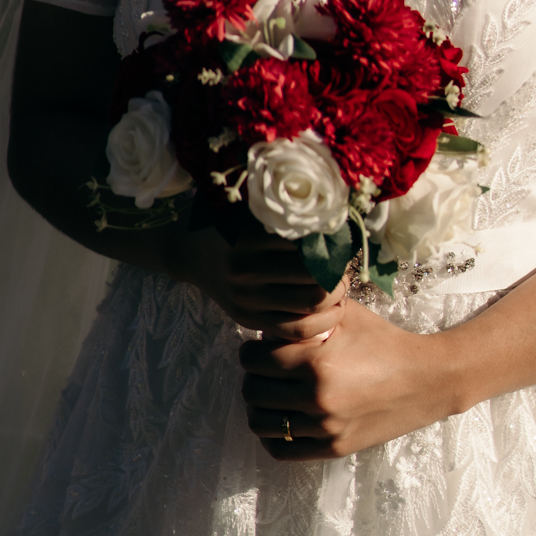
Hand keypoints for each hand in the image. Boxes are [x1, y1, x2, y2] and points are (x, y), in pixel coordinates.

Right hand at [175, 215, 347, 341]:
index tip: (342, 241)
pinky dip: (323, 322)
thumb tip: (334, 214)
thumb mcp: (250, 205)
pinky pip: (295, 330)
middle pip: (314, 276)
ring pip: (310, 304)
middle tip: (345, 265)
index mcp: (248, 235)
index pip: (310, 243)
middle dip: (339, 272)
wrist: (190, 252)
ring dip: (336, 296)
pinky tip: (333, 309)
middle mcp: (245, 269)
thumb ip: (285, 208)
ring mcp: (245, 298)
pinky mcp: (247, 318)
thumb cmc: (228, 221)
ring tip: (341, 285)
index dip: (334, 244)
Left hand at [238, 296, 446, 458]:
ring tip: (270, 394)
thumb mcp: (348, 315)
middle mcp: (317, 398)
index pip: (254, 360)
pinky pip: (282, 450)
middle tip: (263, 369)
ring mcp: (325, 428)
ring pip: (261, 424)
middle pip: (253, 391)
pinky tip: (282, 419)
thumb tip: (273, 307)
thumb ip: (308, 310)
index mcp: (316, 363)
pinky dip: (273, 436)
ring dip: (259, 407)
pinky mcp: (334, 447)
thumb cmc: (386, 341)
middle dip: (253, 376)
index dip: (250, 350)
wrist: (428, 379)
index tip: (258, 347)